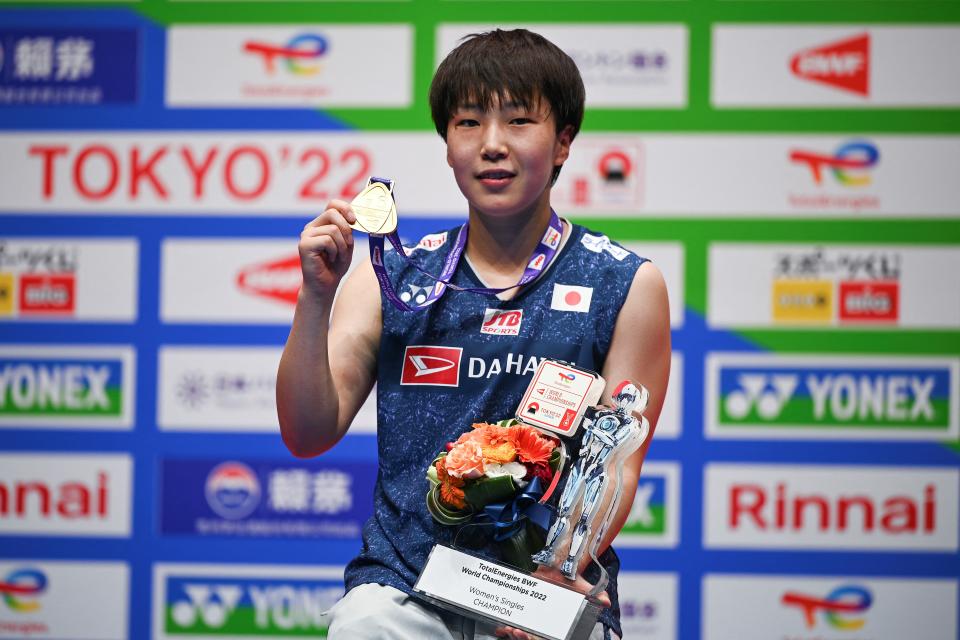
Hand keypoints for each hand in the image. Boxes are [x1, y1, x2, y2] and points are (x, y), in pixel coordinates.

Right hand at [298, 200, 355, 300]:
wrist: (325, 286)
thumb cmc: (335, 266)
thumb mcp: (347, 243)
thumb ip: (349, 229)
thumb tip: (356, 216)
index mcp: (321, 224)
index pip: (332, 204)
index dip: (345, 208)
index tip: (354, 220)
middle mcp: (312, 227)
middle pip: (333, 213)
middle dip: (346, 229)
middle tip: (348, 245)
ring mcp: (306, 235)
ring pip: (334, 229)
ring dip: (342, 246)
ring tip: (337, 257)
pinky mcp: (304, 245)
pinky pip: (327, 240)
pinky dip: (334, 251)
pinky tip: (330, 259)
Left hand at [494, 566, 609, 639]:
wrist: (559, 565)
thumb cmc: (572, 579)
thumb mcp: (584, 586)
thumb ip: (596, 595)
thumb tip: (605, 601)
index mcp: (557, 622)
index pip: (545, 636)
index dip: (534, 638)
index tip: (526, 634)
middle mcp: (545, 621)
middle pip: (531, 636)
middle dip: (522, 637)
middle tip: (517, 632)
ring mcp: (534, 614)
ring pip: (521, 631)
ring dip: (513, 633)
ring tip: (509, 630)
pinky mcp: (525, 605)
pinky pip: (514, 618)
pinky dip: (506, 624)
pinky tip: (500, 627)